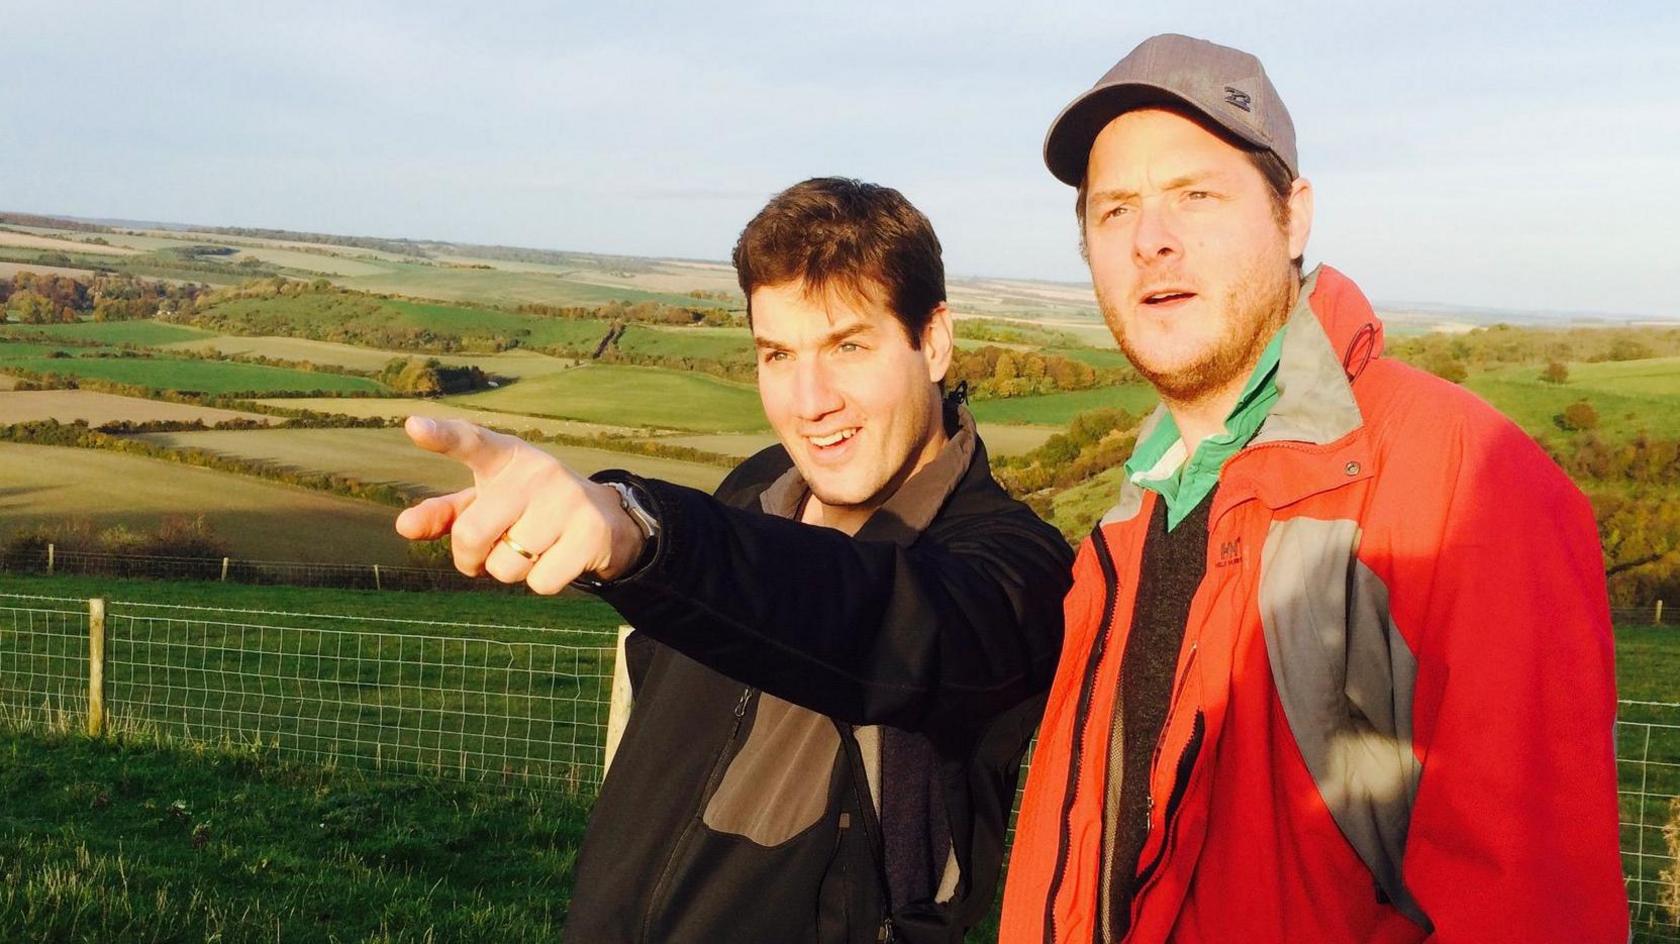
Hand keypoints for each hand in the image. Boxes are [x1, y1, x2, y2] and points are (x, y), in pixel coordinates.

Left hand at [394, 416, 647, 592]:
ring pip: (507, 566)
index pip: (471, 442)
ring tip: (532, 550)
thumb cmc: (529, 509)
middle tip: (486, 555)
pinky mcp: (590, 531)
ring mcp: (567, 499)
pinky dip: (542, 581)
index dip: (442, 437)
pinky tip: (558, 559)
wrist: (604, 520)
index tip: (414, 427)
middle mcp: (537, 471)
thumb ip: (446, 514)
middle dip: (470, 559)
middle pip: (472, 534)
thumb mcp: (488, 504)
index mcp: (506, 457)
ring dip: (510, 571)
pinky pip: (541, 581)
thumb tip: (403, 526)